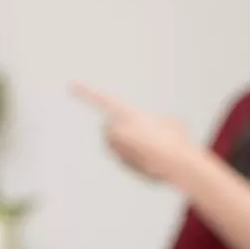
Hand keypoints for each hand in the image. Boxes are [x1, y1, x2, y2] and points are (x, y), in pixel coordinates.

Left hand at [74, 84, 197, 183]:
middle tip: (143, 134)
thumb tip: (160, 128)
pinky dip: (136, 159)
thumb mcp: (171, 122)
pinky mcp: (122, 164)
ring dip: (131, 146)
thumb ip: (158, 122)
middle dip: (121, 130)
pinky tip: (153, 160)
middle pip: (110, 129)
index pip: (102, 100)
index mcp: (128, 113)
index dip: (86, 92)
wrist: (177, 163)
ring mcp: (118, 148)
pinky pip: (126, 159)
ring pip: (118, 146)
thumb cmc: (177, 139)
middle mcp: (118, 130)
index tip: (71, 85)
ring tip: (154, 148)